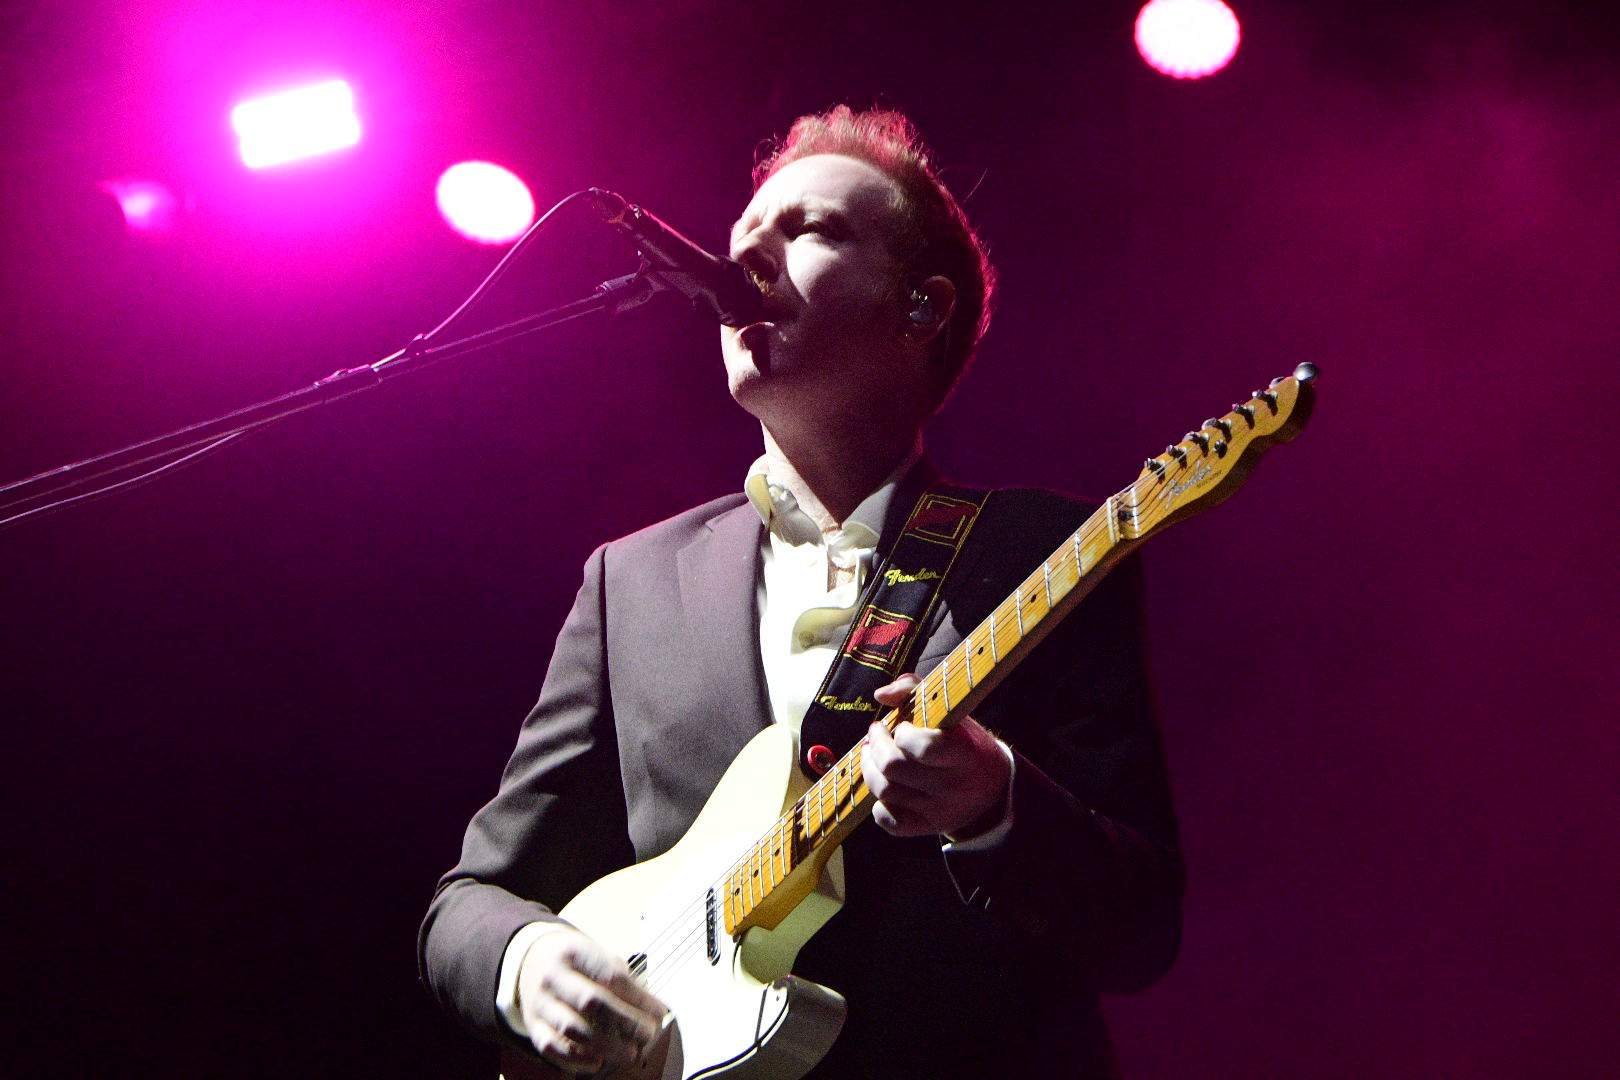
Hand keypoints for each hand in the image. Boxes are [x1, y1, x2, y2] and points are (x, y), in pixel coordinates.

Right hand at [515, 927, 668, 1073]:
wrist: (530, 960)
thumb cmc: (574, 961)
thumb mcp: (595, 953)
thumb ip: (620, 976)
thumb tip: (650, 1007)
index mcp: (573, 952)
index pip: (610, 975)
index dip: (637, 997)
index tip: (658, 1011)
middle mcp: (553, 977)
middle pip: (591, 1001)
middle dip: (625, 1021)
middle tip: (647, 1033)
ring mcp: (540, 1002)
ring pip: (571, 1028)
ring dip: (604, 1045)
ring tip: (629, 1052)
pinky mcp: (533, 1026)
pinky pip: (550, 1047)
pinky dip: (575, 1059)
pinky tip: (597, 1062)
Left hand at [863, 673, 1011, 840]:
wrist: (993, 791)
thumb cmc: (965, 742)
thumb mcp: (951, 711)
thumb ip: (915, 689)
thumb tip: (880, 695)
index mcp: (963, 752)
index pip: (924, 746)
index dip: (903, 734)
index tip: (902, 726)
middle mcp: (952, 785)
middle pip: (894, 768)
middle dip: (876, 746)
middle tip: (876, 734)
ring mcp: (938, 810)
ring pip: (886, 792)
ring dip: (870, 768)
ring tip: (873, 755)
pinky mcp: (926, 827)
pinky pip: (888, 821)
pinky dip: (879, 804)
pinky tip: (886, 787)